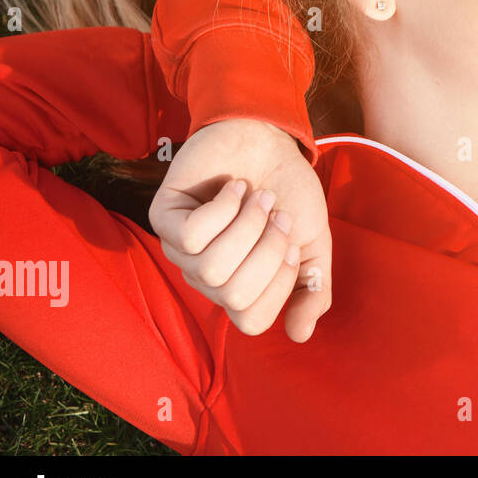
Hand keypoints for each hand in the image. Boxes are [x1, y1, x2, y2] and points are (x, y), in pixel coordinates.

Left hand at [148, 118, 331, 341]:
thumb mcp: (313, 244)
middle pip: (233, 294)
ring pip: (212, 266)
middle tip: (279, 216)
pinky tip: (235, 188)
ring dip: (247, 225)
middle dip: (267, 250)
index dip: (279, 286)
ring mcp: (181, 249)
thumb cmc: (289, 192)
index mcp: (239, 288)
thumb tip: (300, 336)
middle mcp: (205, 277)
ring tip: (259, 198)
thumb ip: (313, 289)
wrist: (268, 141)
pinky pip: (192, 235)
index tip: (294, 245)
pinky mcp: (164, 217)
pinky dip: (224, 208)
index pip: (251, 320)